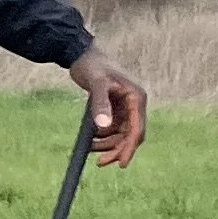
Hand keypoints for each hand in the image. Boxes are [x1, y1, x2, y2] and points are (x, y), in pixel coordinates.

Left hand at [68, 48, 144, 166]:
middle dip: (116, 149)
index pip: (137, 130)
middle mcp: (134, 104)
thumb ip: (100, 104)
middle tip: (100, 162)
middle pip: (130, 135)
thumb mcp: (96, 84)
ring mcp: (124, 107)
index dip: (130, 148)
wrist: (80, 55)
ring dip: (107, 144)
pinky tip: (89, 139)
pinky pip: (112, 128)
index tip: (121, 164)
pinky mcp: (114, 108)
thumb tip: (104, 127)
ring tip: (89, 148)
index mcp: (136, 98)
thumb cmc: (91, 66)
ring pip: (120, 134)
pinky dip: (102, 136)